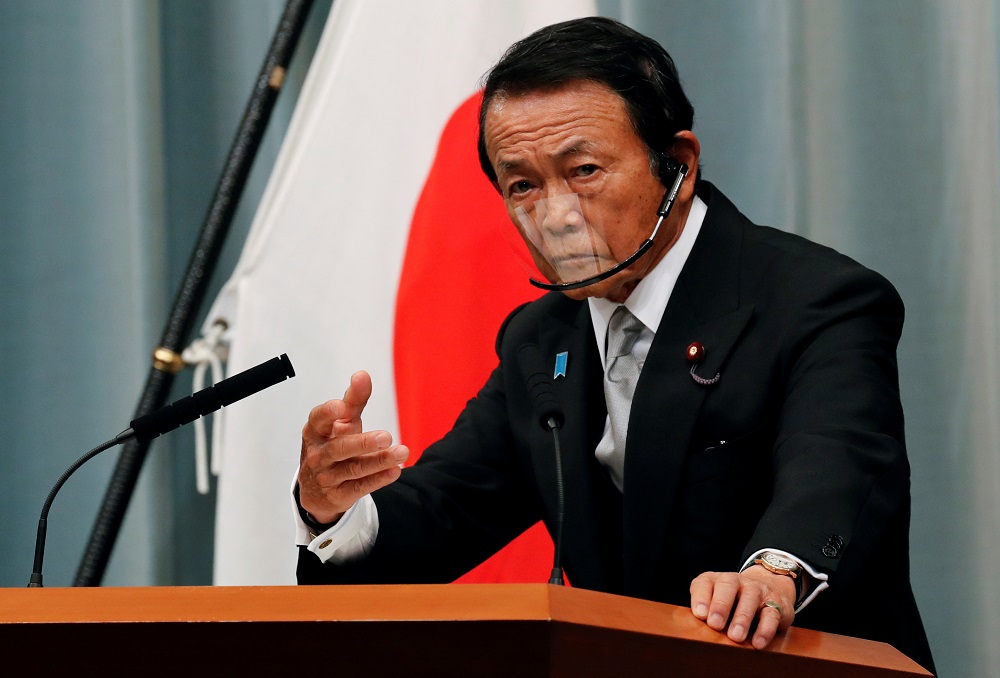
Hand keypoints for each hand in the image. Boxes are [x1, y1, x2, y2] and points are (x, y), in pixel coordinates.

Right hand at [298, 371, 409, 523]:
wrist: (316, 489)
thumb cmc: (331, 445)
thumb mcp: (340, 423)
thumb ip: (353, 400)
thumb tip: (362, 375)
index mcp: (315, 432)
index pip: (318, 420)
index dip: (328, 413)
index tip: (342, 406)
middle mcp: (318, 455)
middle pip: (339, 449)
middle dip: (362, 443)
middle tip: (386, 436)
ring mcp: (326, 477)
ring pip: (353, 469)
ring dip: (378, 461)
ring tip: (401, 453)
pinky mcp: (339, 495)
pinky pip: (359, 487)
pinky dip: (378, 479)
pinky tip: (394, 471)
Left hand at [689, 566, 795, 648]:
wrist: (769, 588)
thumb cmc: (734, 602)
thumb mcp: (717, 602)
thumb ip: (706, 612)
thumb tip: (697, 632)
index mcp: (717, 580)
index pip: (705, 582)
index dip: (701, 597)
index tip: (699, 615)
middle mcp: (736, 581)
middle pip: (727, 585)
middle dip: (720, 605)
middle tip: (715, 624)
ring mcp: (757, 590)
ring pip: (750, 598)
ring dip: (742, 618)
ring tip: (735, 637)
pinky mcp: (776, 603)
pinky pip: (772, 614)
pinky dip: (765, 629)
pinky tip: (757, 643)